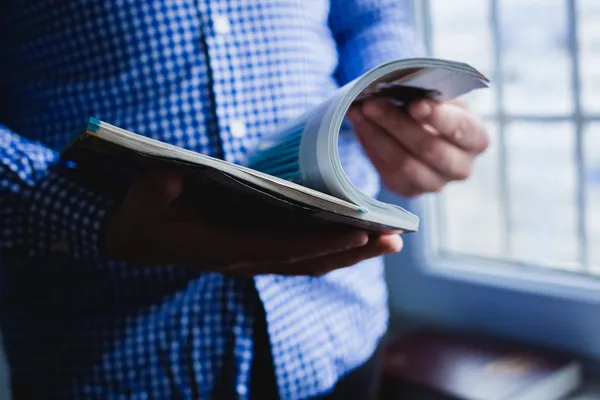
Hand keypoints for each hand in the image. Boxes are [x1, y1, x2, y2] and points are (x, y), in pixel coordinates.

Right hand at [103, 169, 402, 275]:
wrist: (136, 237)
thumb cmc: (141, 216)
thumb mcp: (140, 201)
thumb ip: (154, 191)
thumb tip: (171, 175)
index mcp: (222, 246)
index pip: (281, 245)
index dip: (321, 240)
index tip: (361, 230)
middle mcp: (244, 259)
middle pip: (308, 259)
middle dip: (352, 250)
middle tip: (395, 239)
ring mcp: (251, 259)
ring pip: (309, 262)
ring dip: (349, 254)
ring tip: (387, 242)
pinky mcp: (255, 252)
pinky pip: (300, 258)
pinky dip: (330, 251)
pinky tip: (354, 241)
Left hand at [347, 98, 488, 196]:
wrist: (424, 130)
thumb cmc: (436, 108)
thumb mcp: (441, 96)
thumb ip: (428, 93)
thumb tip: (398, 88)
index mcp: (476, 139)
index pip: (462, 130)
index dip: (439, 118)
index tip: (415, 104)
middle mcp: (460, 168)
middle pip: (428, 149)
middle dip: (396, 124)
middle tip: (372, 103)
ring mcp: (434, 183)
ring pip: (403, 164)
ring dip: (377, 135)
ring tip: (359, 112)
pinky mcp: (409, 190)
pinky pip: (387, 171)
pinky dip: (371, 146)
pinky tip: (360, 125)